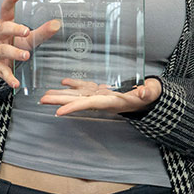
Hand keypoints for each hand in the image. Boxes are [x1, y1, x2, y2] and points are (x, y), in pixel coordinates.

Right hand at [0, 0, 60, 88]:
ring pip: (4, 50)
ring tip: (26, 56)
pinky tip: (16, 83)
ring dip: (15, 53)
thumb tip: (58, 24)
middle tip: (26, 31)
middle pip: (4, 29)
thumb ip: (42, 31)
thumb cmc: (14, 43)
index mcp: (5, 25)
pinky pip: (3, 72)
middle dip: (14, 29)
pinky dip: (10, 78)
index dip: (10, 2)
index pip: (6, 11)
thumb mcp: (27, 37)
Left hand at [39, 78, 161, 116]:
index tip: (58, 112)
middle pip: (78, 101)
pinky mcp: (102, 90)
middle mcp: (102, 100)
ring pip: (78, 94)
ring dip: (62, 94)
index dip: (73, 107)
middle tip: (42, 100)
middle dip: (60, 101)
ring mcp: (101, 95)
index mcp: (112, 102)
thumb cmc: (151, 96)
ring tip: (45, 95)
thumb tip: (143, 91)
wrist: (149, 99)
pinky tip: (64, 81)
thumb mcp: (152, 93)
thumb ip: (148, 92)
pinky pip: (86, 87)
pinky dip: (74, 84)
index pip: (89, 105)